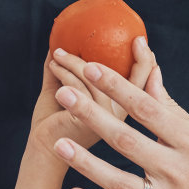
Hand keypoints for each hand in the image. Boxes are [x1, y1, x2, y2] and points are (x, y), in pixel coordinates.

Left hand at [29, 39, 156, 154]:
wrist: (41, 148)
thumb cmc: (53, 119)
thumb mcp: (65, 90)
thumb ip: (68, 70)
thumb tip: (61, 42)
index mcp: (119, 107)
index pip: (143, 83)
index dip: (147, 61)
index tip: (139, 40)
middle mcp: (119, 115)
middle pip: (131, 81)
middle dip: (121, 57)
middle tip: (94, 42)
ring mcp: (106, 120)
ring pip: (99, 80)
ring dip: (74, 62)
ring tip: (57, 55)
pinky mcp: (89, 121)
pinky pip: (79, 88)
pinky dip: (64, 72)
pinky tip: (53, 67)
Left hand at [49, 53, 188, 188]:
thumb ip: (171, 108)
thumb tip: (147, 70)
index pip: (148, 108)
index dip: (117, 87)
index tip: (89, 67)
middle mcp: (181, 170)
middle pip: (127, 140)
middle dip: (91, 115)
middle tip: (63, 94)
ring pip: (120, 182)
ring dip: (86, 163)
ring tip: (58, 143)